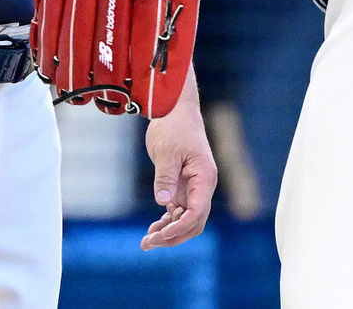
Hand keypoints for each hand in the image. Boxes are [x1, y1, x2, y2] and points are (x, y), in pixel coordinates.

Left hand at [142, 71, 216, 249]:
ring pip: (186, 219)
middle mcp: (203, 185)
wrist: (173, 109)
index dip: (180, 227)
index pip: (198, 211)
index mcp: (205, 177)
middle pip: (194, 222)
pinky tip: (153, 228)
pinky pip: (179, 210)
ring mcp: (193, 187)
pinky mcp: (183, 185)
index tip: (161, 235)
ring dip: (169, 232)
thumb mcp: (167, 150)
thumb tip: (164, 202)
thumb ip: (166, 176)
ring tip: (147, 241)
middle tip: (148, 243)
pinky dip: (168, 221)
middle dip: (173, 236)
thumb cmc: (173, 126)